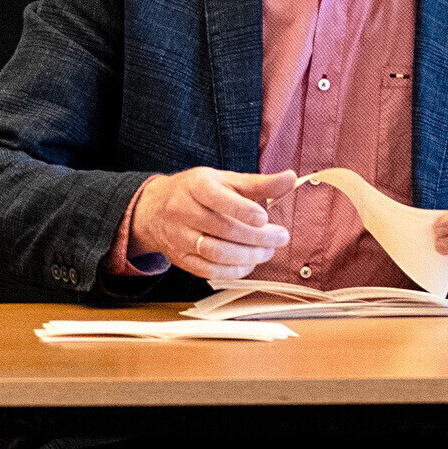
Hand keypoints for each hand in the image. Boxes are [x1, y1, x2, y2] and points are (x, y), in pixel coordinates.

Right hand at [131, 167, 297, 279]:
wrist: (156, 208)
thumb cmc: (197, 191)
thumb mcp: (224, 179)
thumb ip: (258, 183)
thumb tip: (291, 178)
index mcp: (195, 185)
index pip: (218, 199)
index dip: (243, 210)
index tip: (265, 218)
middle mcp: (183, 211)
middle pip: (223, 229)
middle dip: (257, 237)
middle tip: (280, 237)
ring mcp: (179, 237)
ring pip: (216, 252)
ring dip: (248, 256)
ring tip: (268, 251)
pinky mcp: (180, 259)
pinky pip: (209, 270)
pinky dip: (233, 270)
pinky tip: (249, 263)